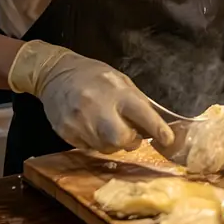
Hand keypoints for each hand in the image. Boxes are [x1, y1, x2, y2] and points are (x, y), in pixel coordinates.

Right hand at [8, 40, 173, 153]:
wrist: (55, 74)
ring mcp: (80, 121)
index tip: (168, 140)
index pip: (142, 114)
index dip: (158, 129)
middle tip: (130, 134)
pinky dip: (96, 143)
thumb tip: (158, 123)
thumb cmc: (94, 75)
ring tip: (108, 127)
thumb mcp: (120, 80)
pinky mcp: (66, 132)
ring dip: (113, 143)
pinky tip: (93, 128)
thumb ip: (137, 101)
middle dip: (130, 141)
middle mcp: (98, 106)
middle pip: (122, 139)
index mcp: (117, 91)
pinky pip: (89, 149)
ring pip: (105, 148)